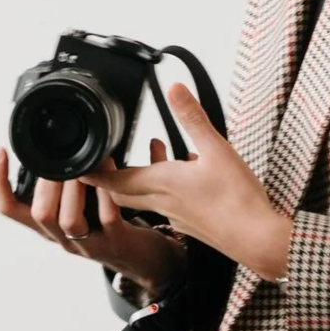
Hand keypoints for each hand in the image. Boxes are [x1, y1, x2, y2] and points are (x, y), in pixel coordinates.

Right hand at [0, 145, 186, 299]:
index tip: (0, 151)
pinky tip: (110, 174)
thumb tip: (65, 137)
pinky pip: (107, 219)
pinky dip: (106, 194)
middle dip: (46, 184)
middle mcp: (63, 236)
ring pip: (68, 221)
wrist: (144, 258)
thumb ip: (70, 176)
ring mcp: (89, 243)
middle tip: (60, 162)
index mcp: (49, 224)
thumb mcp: (81, 201)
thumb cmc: (110, 223)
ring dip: (73, 189)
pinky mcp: (116, 242)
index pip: (10, 209)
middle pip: (39, 215)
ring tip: (83, 167)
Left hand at [95, 84, 293, 281]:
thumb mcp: (217, 149)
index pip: (113, 178)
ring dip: (138, 178)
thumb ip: (193, 118)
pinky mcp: (191, 224)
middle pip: (121, 191)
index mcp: (162, 183)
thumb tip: (175, 90)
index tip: (72, 165)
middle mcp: (162, 202)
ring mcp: (176, 216)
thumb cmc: (238, 200)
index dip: (90, 172)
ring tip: (148, 154)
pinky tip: (184, 177)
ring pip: (144, 198)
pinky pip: (166, 205)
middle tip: (99, 160)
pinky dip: (163, 188)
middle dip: (107, 177)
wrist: (257, 240)